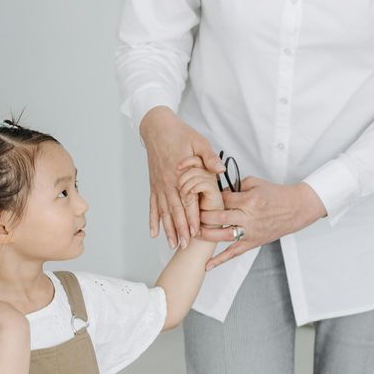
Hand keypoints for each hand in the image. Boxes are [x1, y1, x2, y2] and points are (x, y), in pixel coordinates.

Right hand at [140, 107, 219, 248]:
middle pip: (174, 210)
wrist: (157, 127)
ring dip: (167, 229)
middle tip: (185, 246)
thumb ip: (209, 158)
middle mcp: (167, 182)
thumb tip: (220, 170)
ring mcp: (159, 185)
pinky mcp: (153, 184)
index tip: (196, 232)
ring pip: (163, 211)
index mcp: (180, 174)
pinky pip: (152, 205)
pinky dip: (152, 219)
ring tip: (172, 244)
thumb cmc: (180, 134)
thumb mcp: (199, 142)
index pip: (186, 201)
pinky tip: (153, 233)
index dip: (191, 218)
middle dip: (180, 229)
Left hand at [198, 178, 325, 269]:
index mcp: (248, 200)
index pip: (221, 199)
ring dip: (206, 235)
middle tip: (190, 215)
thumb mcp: (255, 183)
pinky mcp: (253, 242)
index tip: (198, 198)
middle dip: (201, 216)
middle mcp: (248, 217)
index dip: (207, 198)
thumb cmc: (276, 194)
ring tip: (193, 234)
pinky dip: (220, 260)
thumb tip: (217, 192)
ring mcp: (251, 232)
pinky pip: (234, 253)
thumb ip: (235, 186)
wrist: (296, 208)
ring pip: (222, 236)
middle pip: (217, 217)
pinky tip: (207, 265)